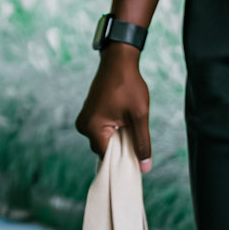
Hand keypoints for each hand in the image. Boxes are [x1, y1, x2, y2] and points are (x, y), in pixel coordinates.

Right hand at [74, 46, 151, 170]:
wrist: (119, 61)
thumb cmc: (129, 85)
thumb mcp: (139, 116)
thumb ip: (142, 143)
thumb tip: (145, 168)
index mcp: (92, 128)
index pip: (106, 157)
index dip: (123, 160)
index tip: (137, 159)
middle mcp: (83, 126)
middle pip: (104, 149)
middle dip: (121, 147)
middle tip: (137, 136)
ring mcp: (84, 119)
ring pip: (104, 140)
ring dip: (119, 137)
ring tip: (131, 124)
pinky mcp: (89, 114)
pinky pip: (101, 130)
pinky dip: (114, 130)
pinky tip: (125, 121)